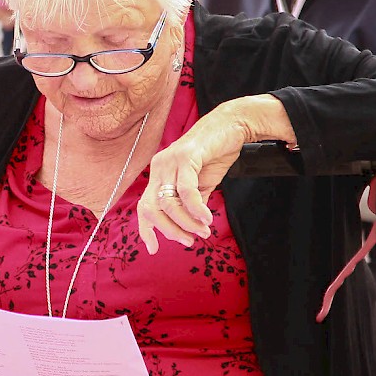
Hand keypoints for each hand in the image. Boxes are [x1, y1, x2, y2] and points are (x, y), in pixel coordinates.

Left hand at [138, 94, 292, 253]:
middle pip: (152, 208)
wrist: (232, 126)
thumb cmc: (215, 155)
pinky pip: (185, 190)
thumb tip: (190, 228)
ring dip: (186, 222)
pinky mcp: (186, 156)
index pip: (144, 206)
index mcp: (158, 174)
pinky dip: (196, 208)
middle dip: (170, 230)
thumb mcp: (201, 185)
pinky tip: (207, 218)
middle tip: (189, 241)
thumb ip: (191, 205)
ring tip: (204, 230)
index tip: (154, 249)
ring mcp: (169, 160)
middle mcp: (158, 167)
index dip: (147, 230)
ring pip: (168, 202)